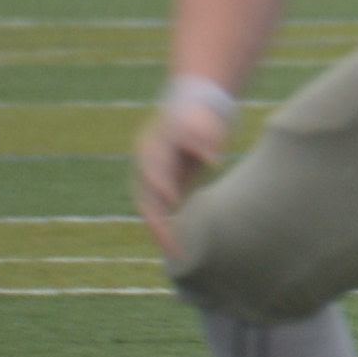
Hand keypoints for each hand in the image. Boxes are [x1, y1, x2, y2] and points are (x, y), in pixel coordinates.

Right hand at [134, 78, 236, 252]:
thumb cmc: (200, 113)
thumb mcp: (201, 120)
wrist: (196, 103)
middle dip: (157, 224)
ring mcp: (152, 176)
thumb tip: (212, 162)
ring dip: (160, 230)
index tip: (172, 203)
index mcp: (152, 149)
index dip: (161, 188)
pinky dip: (166, 225)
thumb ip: (202, 140)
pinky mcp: (165, 183)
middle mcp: (146, 167)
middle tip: (173, 247)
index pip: (152, 174)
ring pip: (150, 208)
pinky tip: (177, 243)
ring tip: (176, 253)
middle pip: (145, 200)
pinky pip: (160, 208)